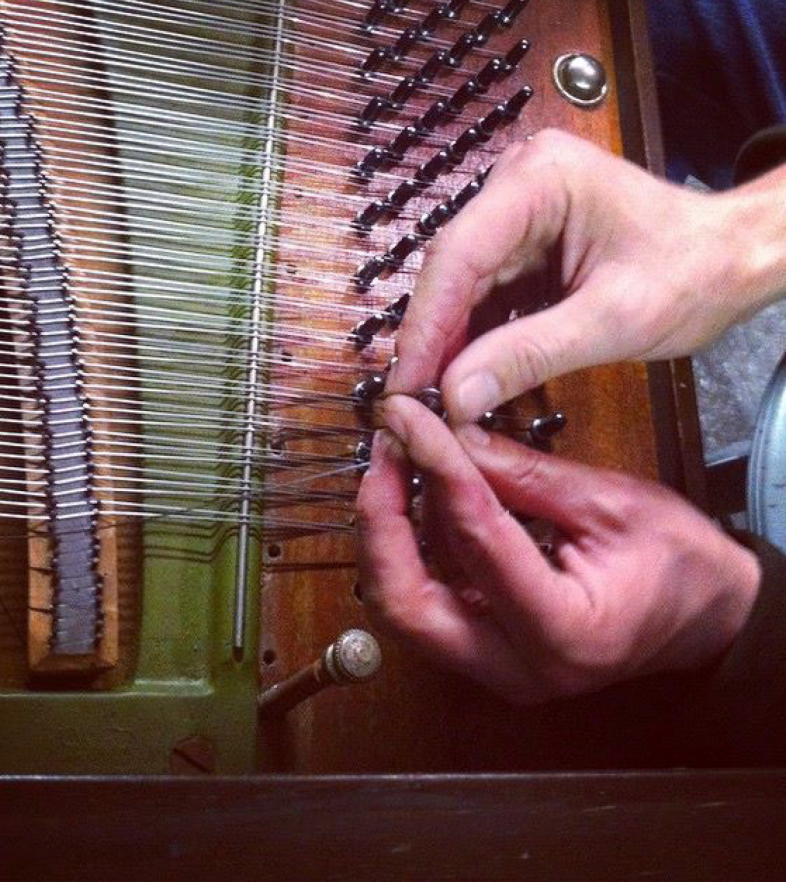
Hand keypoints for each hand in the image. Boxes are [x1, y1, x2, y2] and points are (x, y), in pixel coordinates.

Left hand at [356, 395, 759, 703]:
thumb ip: (522, 473)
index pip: (475, 539)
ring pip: (403, 607)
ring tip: (394, 465)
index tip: (408, 419)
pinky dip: (409, 549)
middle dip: (380, 523)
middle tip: (383, 453)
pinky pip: (423, 602)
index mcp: (564, 632)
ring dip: (387, 534)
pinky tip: (415, 500)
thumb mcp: (610, 502)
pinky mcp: (485, 652)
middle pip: (405, 603)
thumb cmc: (680, 565)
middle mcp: (516, 668)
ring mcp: (494, 668)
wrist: (707, 619)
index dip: (434, 468)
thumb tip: (450, 434)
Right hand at [387, 129, 785, 423]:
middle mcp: (517, 186)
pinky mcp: (523, 245)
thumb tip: (455, 397)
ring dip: (449, 345)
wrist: (735, 257)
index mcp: (539, 180)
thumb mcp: (612, 321)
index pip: (458, 254)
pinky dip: (474, 340)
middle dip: (433, 339)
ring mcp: (517, 214)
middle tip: (412, 402)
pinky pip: (484, 297)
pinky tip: (464, 378)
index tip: (404, 384)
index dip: (424, 324)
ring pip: (461, 288)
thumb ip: (528, 356)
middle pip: (452, 271)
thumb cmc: (695, 272)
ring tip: (433, 399)